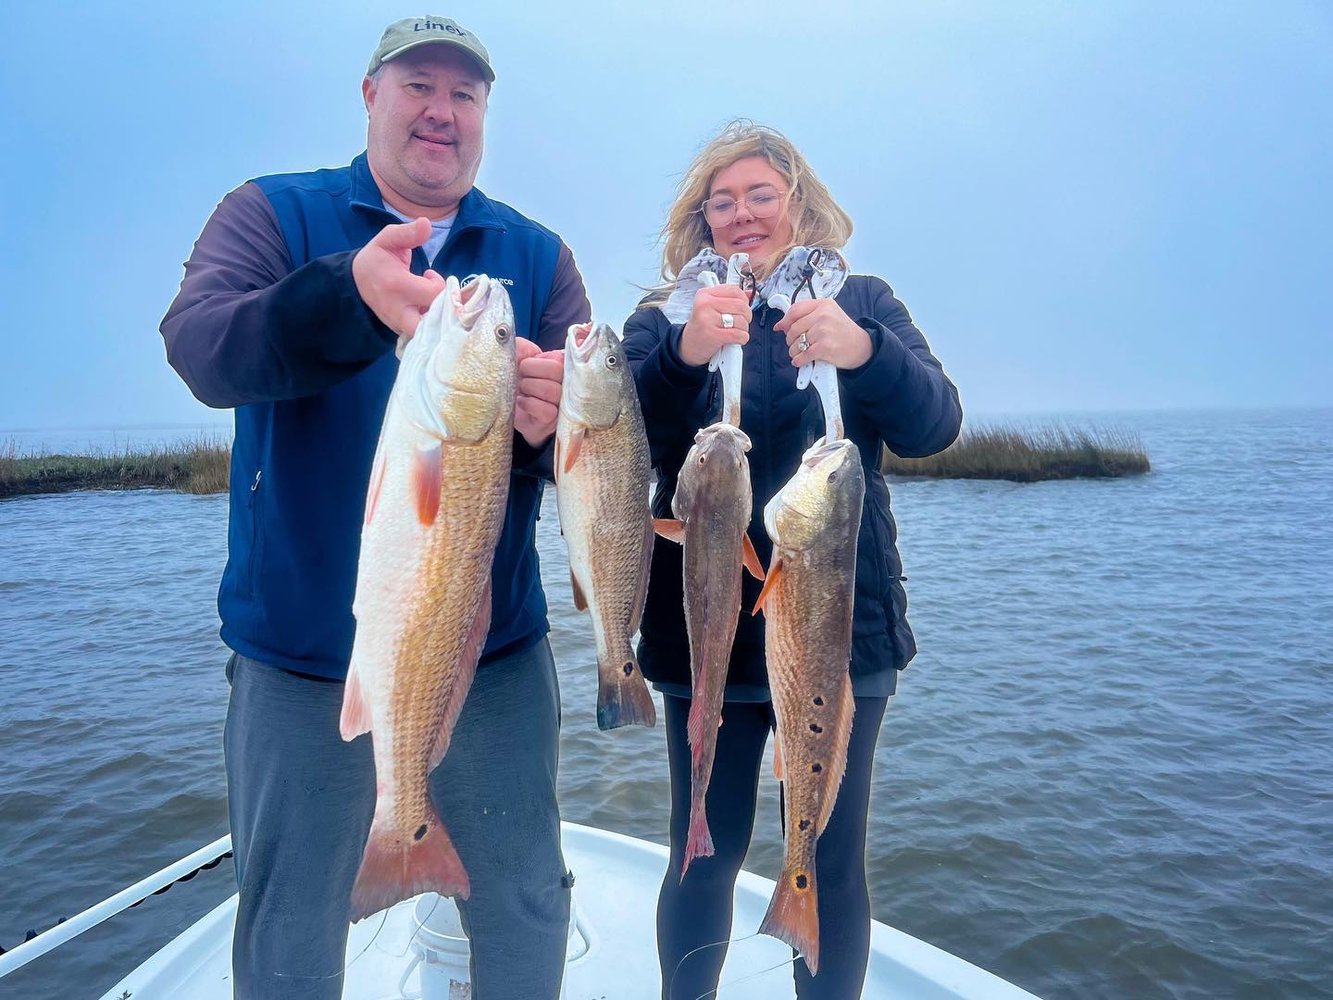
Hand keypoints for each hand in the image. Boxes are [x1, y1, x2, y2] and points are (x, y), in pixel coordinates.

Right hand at [352, 218, 447, 338]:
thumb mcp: (388, 239)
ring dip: (436, 320)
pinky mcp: (399, 331)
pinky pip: (421, 336)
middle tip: (439, 297)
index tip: (430, 274)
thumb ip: (408, 233)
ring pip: (427, 333)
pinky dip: (429, 327)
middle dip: (443, 311)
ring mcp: (398, 324)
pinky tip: (426, 311)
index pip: (435, 292)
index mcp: (397, 285)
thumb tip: (426, 223)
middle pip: (432, 323)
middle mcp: (398, 309)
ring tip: (432, 303)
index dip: (440, 284)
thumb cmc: (377, 259)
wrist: (356, 282)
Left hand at [514, 338, 563, 446]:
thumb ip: (521, 347)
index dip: (536, 361)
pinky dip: (529, 404)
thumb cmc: (516, 380)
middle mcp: (566, 382)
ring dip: (529, 387)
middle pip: (556, 369)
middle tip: (521, 377)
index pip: (559, 356)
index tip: (524, 364)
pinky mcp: (552, 419)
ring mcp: (561, 402)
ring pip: (552, 390)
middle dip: (530, 370)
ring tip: (521, 390)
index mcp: (560, 364)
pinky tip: (521, 402)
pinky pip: (547, 410)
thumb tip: (523, 348)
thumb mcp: (517, 357)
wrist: (510, 408)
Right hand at [679, 285, 751, 366]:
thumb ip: (730, 299)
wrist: (688, 348)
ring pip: (742, 321)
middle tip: (739, 323)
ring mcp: (707, 319)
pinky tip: (733, 340)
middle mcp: (704, 304)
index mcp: (705, 294)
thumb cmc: (702, 328)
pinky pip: (739, 335)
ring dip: (743, 330)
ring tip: (733, 332)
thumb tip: (751, 293)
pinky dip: (742, 339)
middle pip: (741, 305)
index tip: (741, 309)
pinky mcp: (713, 335)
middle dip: (746, 317)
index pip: (735, 290)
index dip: (744, 301)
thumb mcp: (712, 308)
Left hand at [775, 298, 872, 369]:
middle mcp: (823, 315)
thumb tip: (782, 325)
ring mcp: (823, 331)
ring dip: (794, 352)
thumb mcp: (829, 315)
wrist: (862, 347)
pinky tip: (801, 361)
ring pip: (796, 343)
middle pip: (793, 328)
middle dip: (790, 339)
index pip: (795, 309)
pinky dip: (799, 361)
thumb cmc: (844, 333)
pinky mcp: (824, 347)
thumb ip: (808, 316)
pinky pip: (802, 355)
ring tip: (800, 353)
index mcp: (823, 305)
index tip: (781, 327)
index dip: (785, 320)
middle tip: (794, 344)